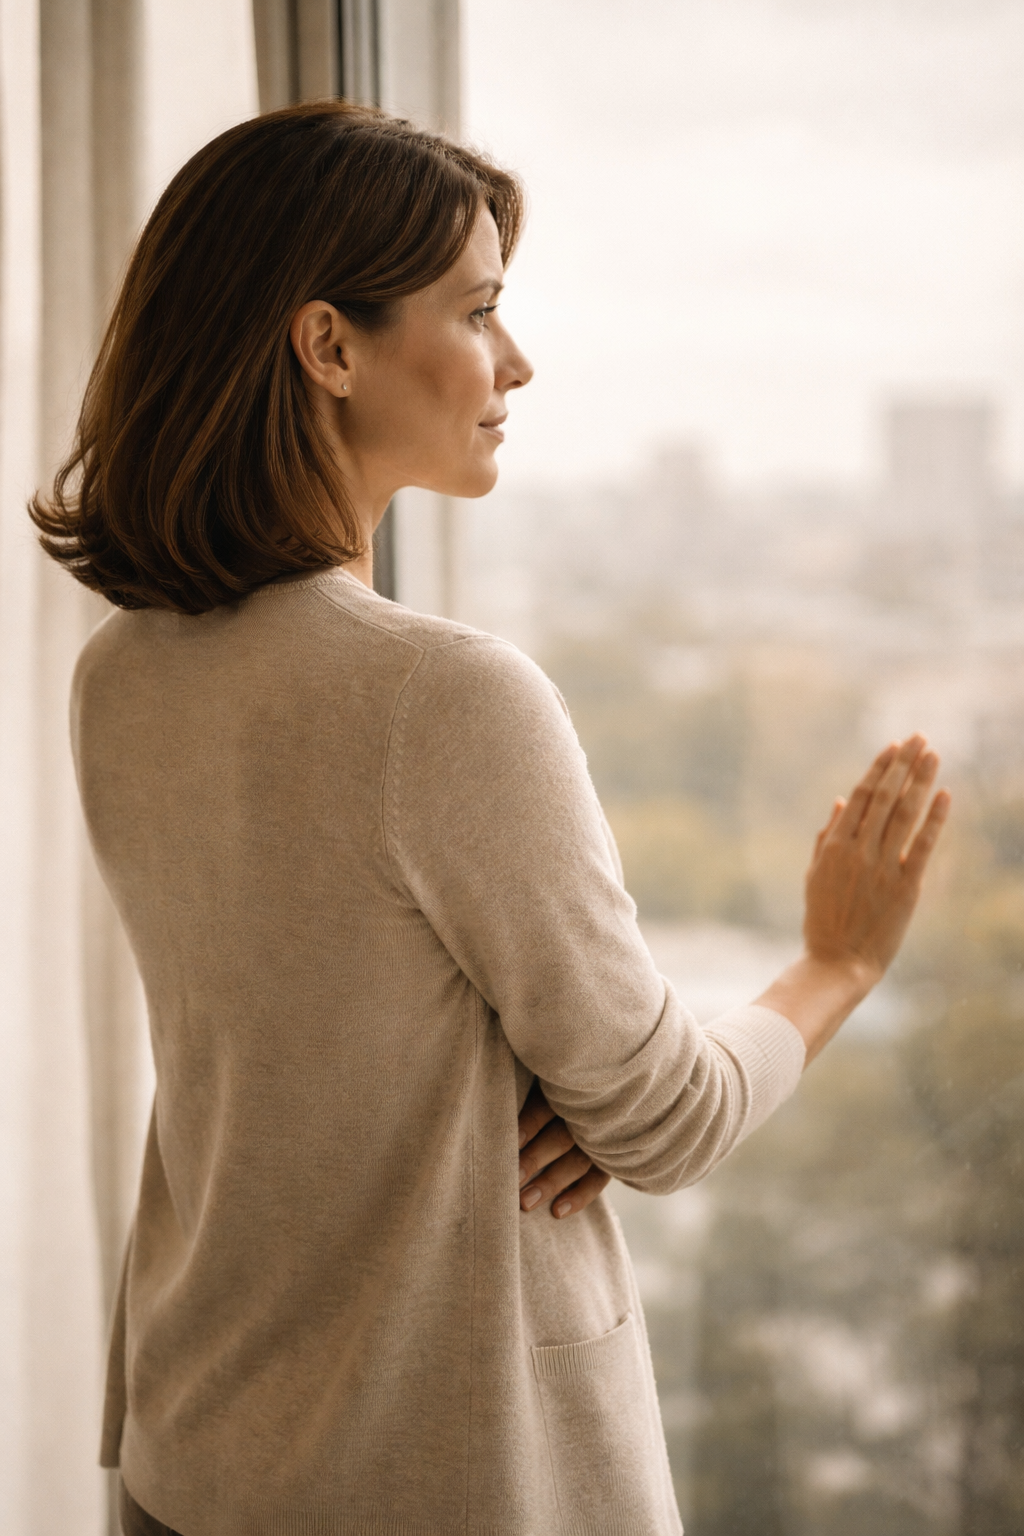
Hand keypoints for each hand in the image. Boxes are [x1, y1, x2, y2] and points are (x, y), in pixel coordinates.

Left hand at [517, 1080, 610, 1218]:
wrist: (609, 1096)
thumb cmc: (553, 1096)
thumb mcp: (542, 1086)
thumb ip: (523, 1095)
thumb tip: (489, 1113)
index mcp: (563, 1092)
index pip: (545, 1108)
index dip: (528, 1125)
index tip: (512, 1142)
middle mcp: (585, 1115)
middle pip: (560, 1138)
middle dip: (535, 1159)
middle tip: (513, 1179)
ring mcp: (599, 1138)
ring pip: (577, 1162)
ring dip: (551, 1183)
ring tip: (526, 1202)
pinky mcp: (610, 1158)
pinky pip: (597, 1180)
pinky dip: (579, 1197)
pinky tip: (558, 1212)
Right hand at [804, 734, 948, 978]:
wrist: (837, 963)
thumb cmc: (823, 921)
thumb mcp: (815, 875)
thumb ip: (826, 836)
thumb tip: (841, 799)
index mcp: (834, 846)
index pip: (862, 796)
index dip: (880, 768)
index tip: (894, 745)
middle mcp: (859, 851)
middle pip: (886, 797)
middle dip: (903, 764)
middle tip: (919, 737)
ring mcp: (882, 868)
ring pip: (905, 814)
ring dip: (921, 780)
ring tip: (933, 754)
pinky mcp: (905, 887)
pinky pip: (923, 845)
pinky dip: (935, 818)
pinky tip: (945, 794)